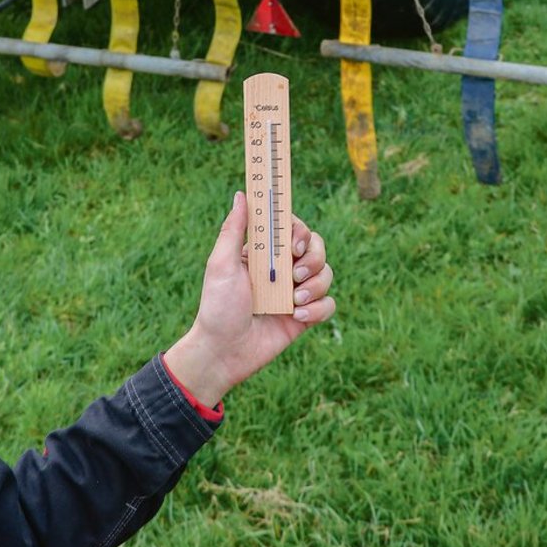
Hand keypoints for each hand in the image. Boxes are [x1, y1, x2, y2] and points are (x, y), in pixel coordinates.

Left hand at [164, 192, 334, 407]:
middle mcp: (283, 269)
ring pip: (326, 273)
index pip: (292, 227)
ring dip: (315, 285)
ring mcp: (295, 292)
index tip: (292, 243)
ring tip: (294, 302)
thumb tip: (242, 194)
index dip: (299, 230)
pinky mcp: (305, 316)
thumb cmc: (217, 307)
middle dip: (313, 257)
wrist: (223, 352)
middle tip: (296, 271)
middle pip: (316, 247)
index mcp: (264, 252)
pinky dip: (319, 308)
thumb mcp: (221, 265)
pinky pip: (329, 304)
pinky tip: (297, 317)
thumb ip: (233, 229)